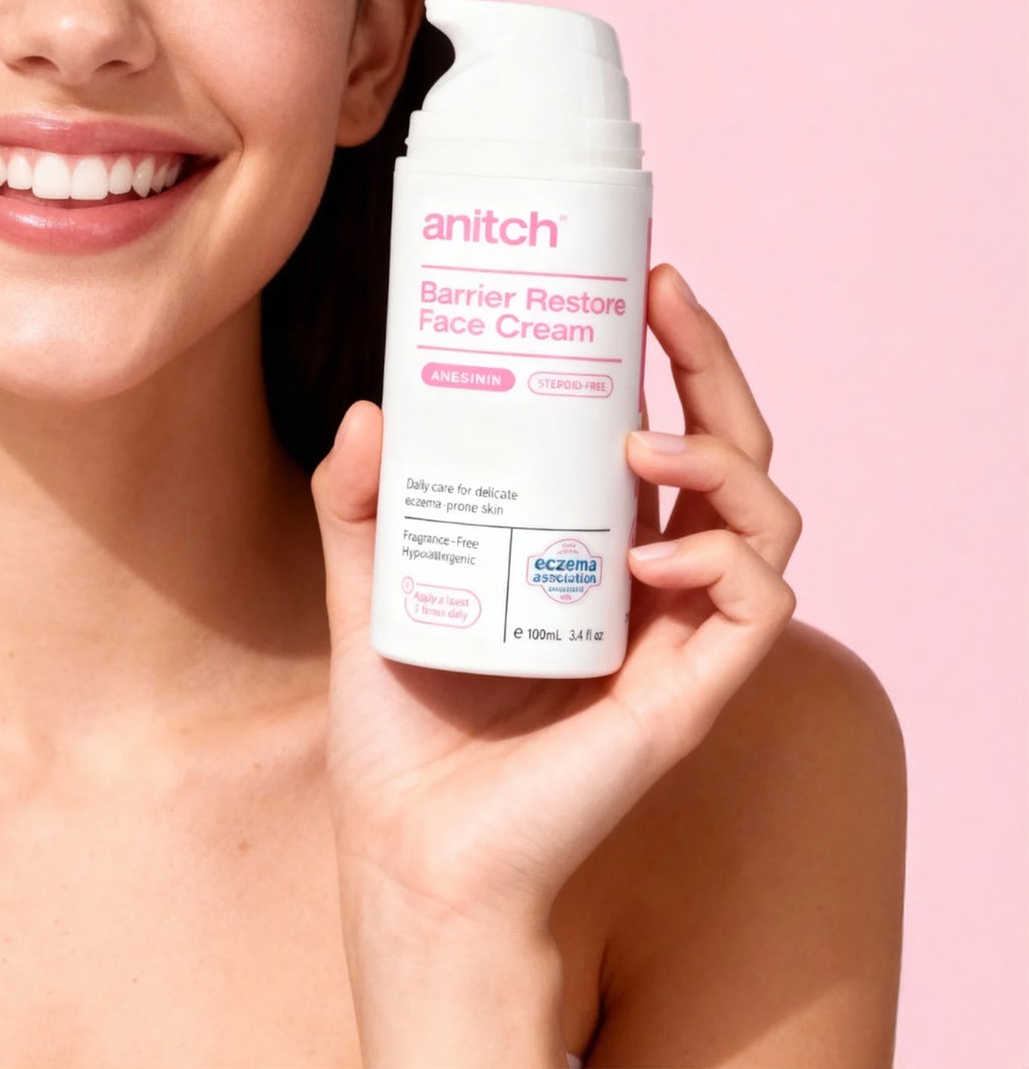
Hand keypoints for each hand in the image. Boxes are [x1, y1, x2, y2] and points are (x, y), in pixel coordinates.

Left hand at [308, 264, 799, 1046]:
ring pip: (767, 516)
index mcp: (591, 547)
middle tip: (665, 298)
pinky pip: (757, 608)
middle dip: (712, 365)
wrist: (411, 845)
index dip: (665, 355)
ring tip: (645, 441)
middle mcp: (648, 582)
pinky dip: (725, 560)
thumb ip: (357, 499)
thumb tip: (369, 408)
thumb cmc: (402, 722)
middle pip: (729, 451)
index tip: (636, 280)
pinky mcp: (687, 696)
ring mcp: (675, 637)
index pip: (660, 429)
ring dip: (721, 458)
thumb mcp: (368, 580)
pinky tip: (655, 547)